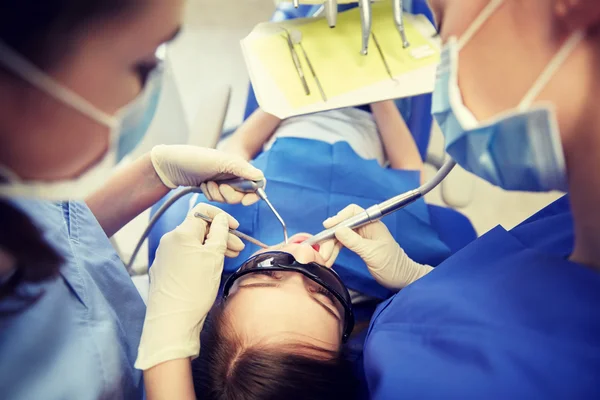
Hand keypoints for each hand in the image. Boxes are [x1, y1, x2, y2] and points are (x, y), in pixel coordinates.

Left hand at [135, 204, 243, 369]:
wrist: (172, 320)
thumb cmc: (195, 289)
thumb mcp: (214, 257)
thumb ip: (220, 233)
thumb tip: (222, 219)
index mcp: (181, 233)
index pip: (203, 212)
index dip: (221, 217)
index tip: (235, 227)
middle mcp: (169, 240)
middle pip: (199, 229)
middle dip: (220, 235)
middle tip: (238, 248)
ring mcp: (164, 255)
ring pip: (192, 244)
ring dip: (212, 247)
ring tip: (229, 258)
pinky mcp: (163, 270)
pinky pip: (184, 256)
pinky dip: (199, 258)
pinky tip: (210, 269)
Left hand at [150, 144, 264, 204]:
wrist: (170, 165)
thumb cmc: (194, 158)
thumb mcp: (220, 161)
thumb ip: (242, 169)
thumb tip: (260, 177)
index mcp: (238, 165)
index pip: (257, 182)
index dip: (255, 194)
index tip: (246, 201)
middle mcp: (233, 173)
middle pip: (243, 194)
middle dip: (230, 194)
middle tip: (219, 186)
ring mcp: (223, 181)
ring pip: (230, 199)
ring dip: (218, 194)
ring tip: (207, 183)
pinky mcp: (214, 188)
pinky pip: (219, 199)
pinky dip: (211, 195)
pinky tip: (202, 185)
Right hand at [318, 204, 432, 289]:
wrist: (403, 279)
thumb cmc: (392, 265)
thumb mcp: (372, 253)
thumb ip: (354, 241)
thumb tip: (337, 230)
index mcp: (372, 224)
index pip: (353, 213)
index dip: (339, 218)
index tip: (327, 227)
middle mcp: (366, 228)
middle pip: (343, 226)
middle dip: (331, 238)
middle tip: (323, 253)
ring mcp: (362, 237)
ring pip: (341, 236)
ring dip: (331, 246)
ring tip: (324, 259)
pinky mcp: (360, 247)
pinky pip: (344, 244)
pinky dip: (335, 251)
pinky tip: (330, 259)